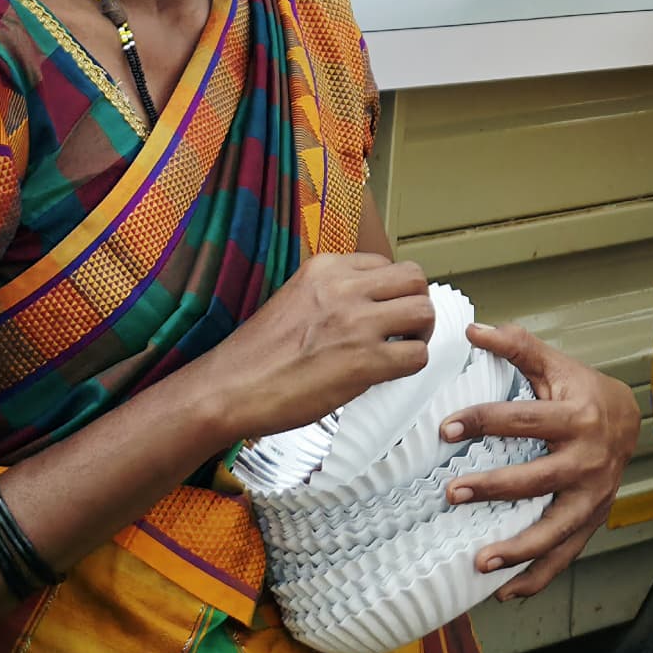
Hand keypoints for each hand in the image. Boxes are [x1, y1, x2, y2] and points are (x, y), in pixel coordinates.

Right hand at [193, 251, 433, 440]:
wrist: (228, 388)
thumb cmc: (257, 354)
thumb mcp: (295, 297)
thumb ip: (332, 292)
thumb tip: (368, 302)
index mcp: (326, 268)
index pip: (386, 264)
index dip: (391, 291)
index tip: (381, 312)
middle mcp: (344, 287)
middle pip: (415, 278)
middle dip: (416, 303)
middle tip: (405, 328)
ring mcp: (356, 323)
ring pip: (424, 312)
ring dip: (420, 334)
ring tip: (400, 350)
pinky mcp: (364, 361)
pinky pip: (417, 355)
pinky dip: (411, 365)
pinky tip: (388, 373)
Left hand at [443, 319, 643, 600]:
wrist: (630, 422)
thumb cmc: (582, 391)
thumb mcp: (555, 365)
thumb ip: (518, 347)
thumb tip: (474, 330)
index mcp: (578, 417)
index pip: (523, 420)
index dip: (483, 421)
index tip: (446, 429)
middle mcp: (589, 460)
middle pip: (538, 479)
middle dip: (495, 488)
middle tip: (453, 493)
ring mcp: (593, 497)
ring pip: (556, 529)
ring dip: (518, 549)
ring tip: (480, 561)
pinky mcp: (591, 521)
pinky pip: (565, 555)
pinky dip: (538, 577)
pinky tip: (506, 592)